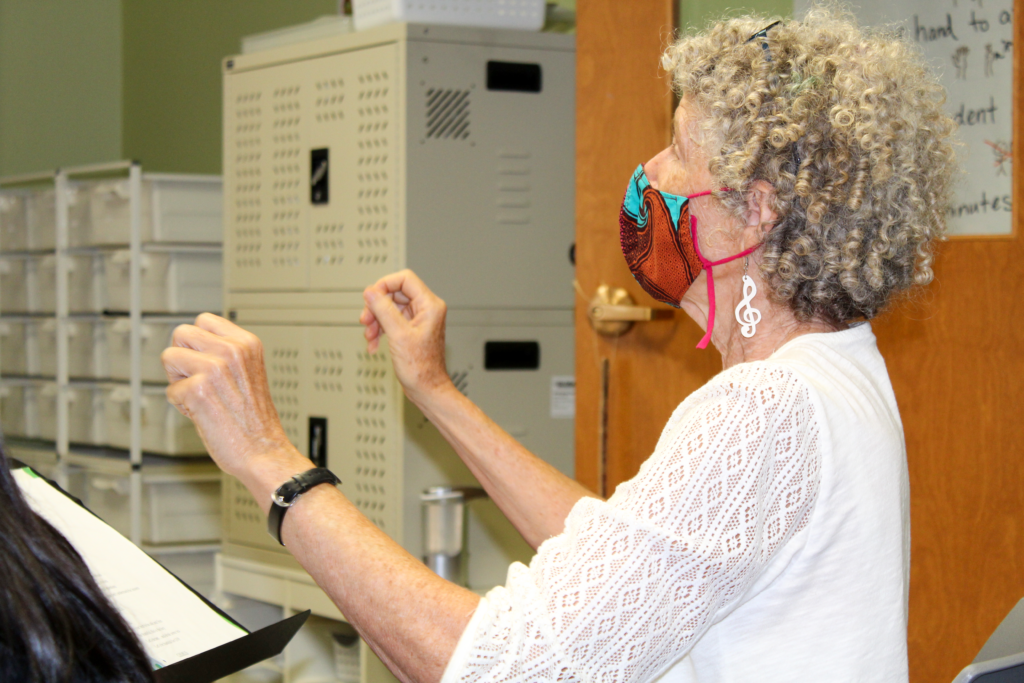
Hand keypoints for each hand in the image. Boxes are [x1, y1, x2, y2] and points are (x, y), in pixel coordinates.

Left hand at [161, 313, 304, 480]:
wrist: (263, 451)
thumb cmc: (255, 420)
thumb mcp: (250, 371)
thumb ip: (225, 353)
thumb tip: (191, 344)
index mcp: (247, 343)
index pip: (203, 320)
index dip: (198, 343)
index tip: (206, 361)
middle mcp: (232, 351)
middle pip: (181, 333)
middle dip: (183, 357)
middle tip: (201, 381)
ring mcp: (214, 369)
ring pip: (169, 357)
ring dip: (179, 380)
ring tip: (201, 396)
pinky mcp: (198, 390)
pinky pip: (170, 390)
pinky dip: (181, 406)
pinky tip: (202, 413)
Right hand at [359, 269, 452, 404]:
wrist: (427, 389)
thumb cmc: (421, 368)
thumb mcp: (398, 335)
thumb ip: (383, 310)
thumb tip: (371, 291)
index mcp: (430, 305)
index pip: (405, 279)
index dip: (384, 285)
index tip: (370, 297)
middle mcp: (426, 309)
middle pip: (394, 293)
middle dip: (376, 307)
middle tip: (365, 320)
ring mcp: (418, 320)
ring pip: (390, 308)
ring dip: (375, 320)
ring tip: (369, 336)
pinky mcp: (410, 330)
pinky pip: (391, 321)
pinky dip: (380, 330)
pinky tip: (374, 344)